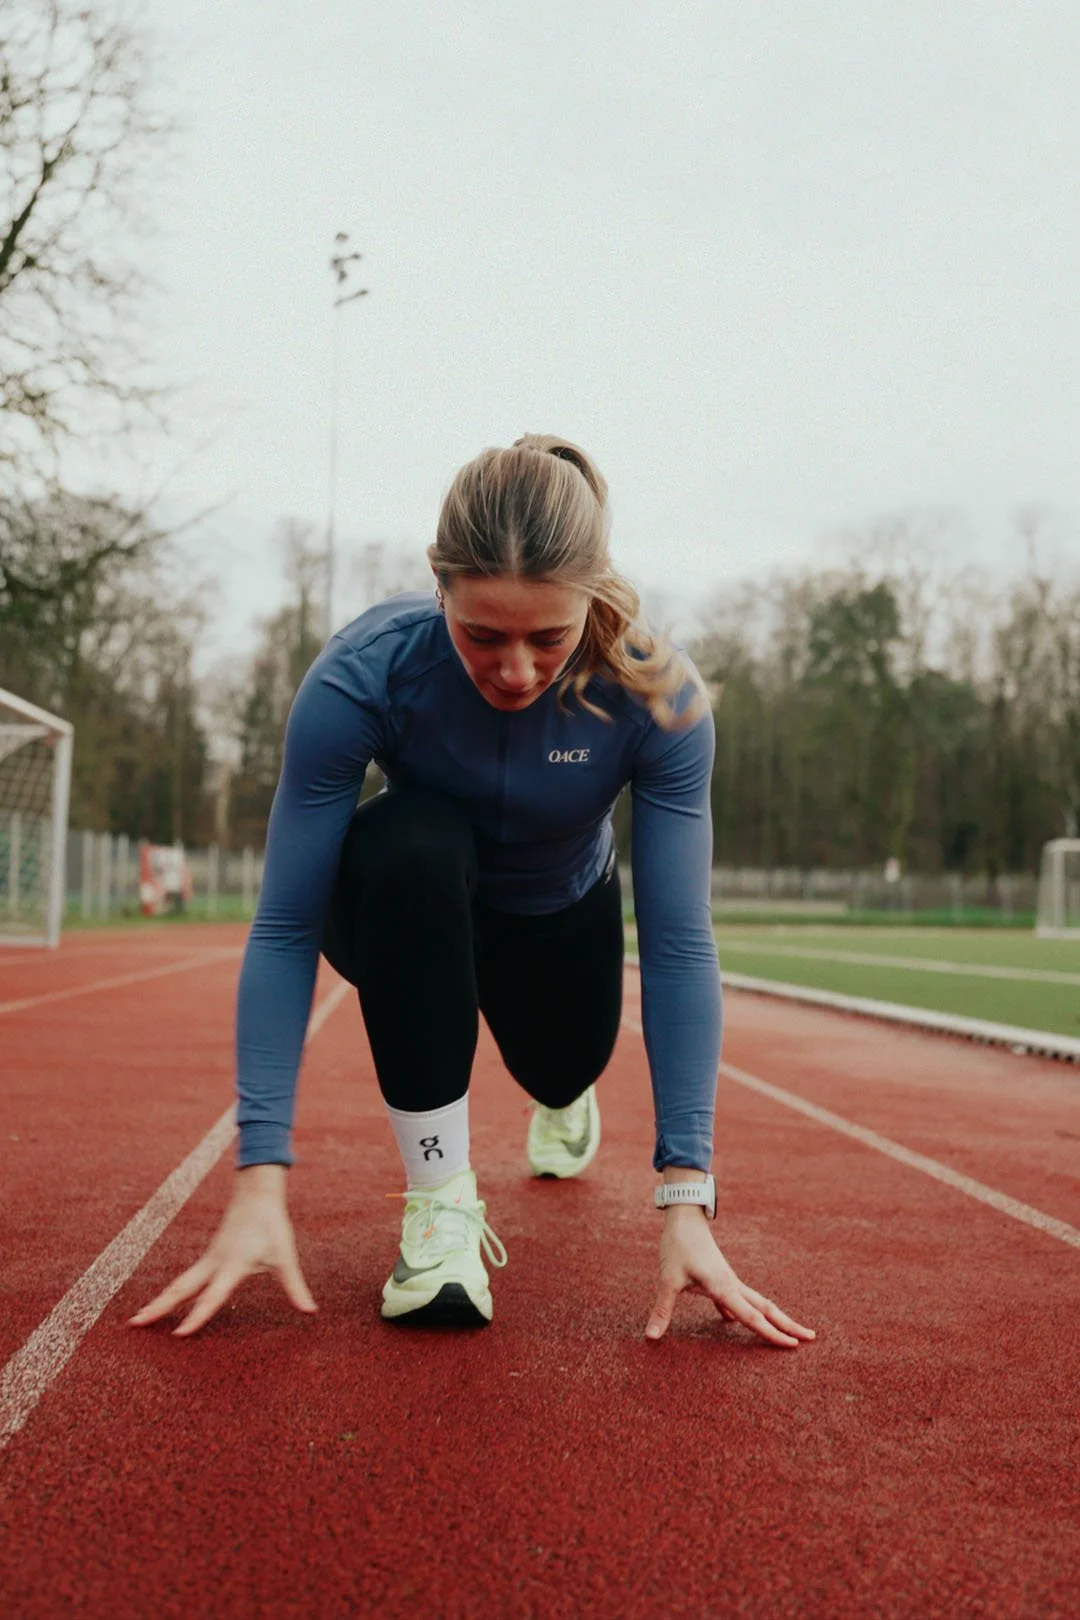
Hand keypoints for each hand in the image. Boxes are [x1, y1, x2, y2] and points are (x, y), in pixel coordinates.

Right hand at [128, 1164, 316, 1336]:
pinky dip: (173, 1291)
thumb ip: (295, 1286)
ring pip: (180, 1283)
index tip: (178, 1335)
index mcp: (231, 1265)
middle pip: (181, 1289)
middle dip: (158, 1308)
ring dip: (161, 1300)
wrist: (257, 1192)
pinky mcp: (209, 1255)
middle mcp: (214, 1263)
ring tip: (139, 1318)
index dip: (196, 1317)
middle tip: (134, 1324)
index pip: (211, 1297)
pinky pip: (187, 1277)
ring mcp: (208, 1258)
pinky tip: (165, 1301)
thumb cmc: (271, 1224)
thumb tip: (311, 1310)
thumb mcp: (285, 1257)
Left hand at [646, 1207, 814, 1347]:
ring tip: (788, 1331)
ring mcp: (728, 1280)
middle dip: (787, 1325)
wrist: (685, 1216)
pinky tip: (732, 1321)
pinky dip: (744, 1311)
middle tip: (810, 1338)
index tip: (793, 1346)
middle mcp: (732, 1285)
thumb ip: (662, 1309)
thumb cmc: (678, 1245)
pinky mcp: (720, 1277)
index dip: (772, 1334)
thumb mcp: (668, 1278)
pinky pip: (738, 1299)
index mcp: (723, 1288)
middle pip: (765, 1309)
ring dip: (773, 1317)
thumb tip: (650, 1337)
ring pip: (757, 1303)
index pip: (752, 1317)